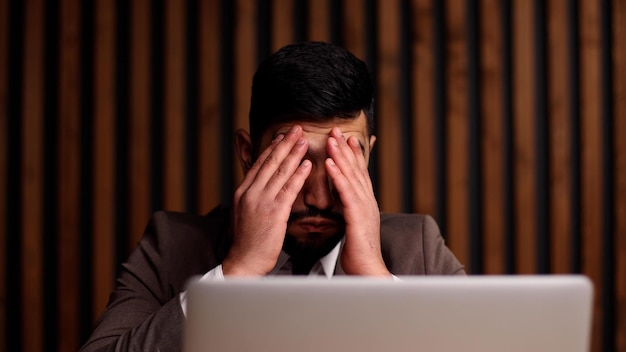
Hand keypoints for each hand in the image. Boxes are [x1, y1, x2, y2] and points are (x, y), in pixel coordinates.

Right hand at [223, 126, 311, 275]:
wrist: (244, 261)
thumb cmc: (248, 240)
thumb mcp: (244, 211)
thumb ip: (252, 194)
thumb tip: (258, 183)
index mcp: (243, 191)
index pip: (259, 164)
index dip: (272, 148)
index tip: (282, 136)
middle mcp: (250, 193)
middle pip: (270, 162)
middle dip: (284, 143)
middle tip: (296, 129)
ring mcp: (261, 202)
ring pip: (280, 172)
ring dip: (294, 154)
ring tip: (304, 140)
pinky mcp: (274, 213)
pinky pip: (288, 190)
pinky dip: (298, 175)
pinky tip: (307, 165)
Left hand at [324, 128, 389, 275]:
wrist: (369, 273)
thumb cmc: (359, 254)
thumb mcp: (354, 228)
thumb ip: (350, 213)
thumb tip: (345, 205)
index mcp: (365, 204)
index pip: (359, 174)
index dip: (353, 155)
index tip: (347, 138)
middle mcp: (367, 202)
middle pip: (357, 169)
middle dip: (346, 148)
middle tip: (337, 130)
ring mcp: (364, 208)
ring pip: (352, 176)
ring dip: (341, 156)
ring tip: (331, 139)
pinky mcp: (358, 217)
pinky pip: (346, 193)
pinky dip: (338, 176)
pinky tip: (330, 164)